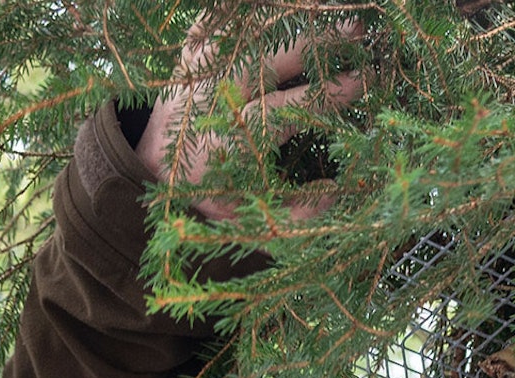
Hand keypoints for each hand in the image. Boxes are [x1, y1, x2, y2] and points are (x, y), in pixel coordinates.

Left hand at [136, 18, 366, 222]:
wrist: (151, 167)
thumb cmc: (207, 194)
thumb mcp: (247, 220)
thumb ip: (295, 215)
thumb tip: (335, 193)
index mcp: (234, 137)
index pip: (291, 108)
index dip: (329, 94)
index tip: (363, 82)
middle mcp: (217, 95)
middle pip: (273, 56)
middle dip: (321, 41)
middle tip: (360, 32)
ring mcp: (200, 67)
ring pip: (250, 29)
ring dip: (293, 18)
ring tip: (330, 12)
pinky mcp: (190, 52)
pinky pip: (219, 19)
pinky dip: (249, 11)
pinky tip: (282, 8)